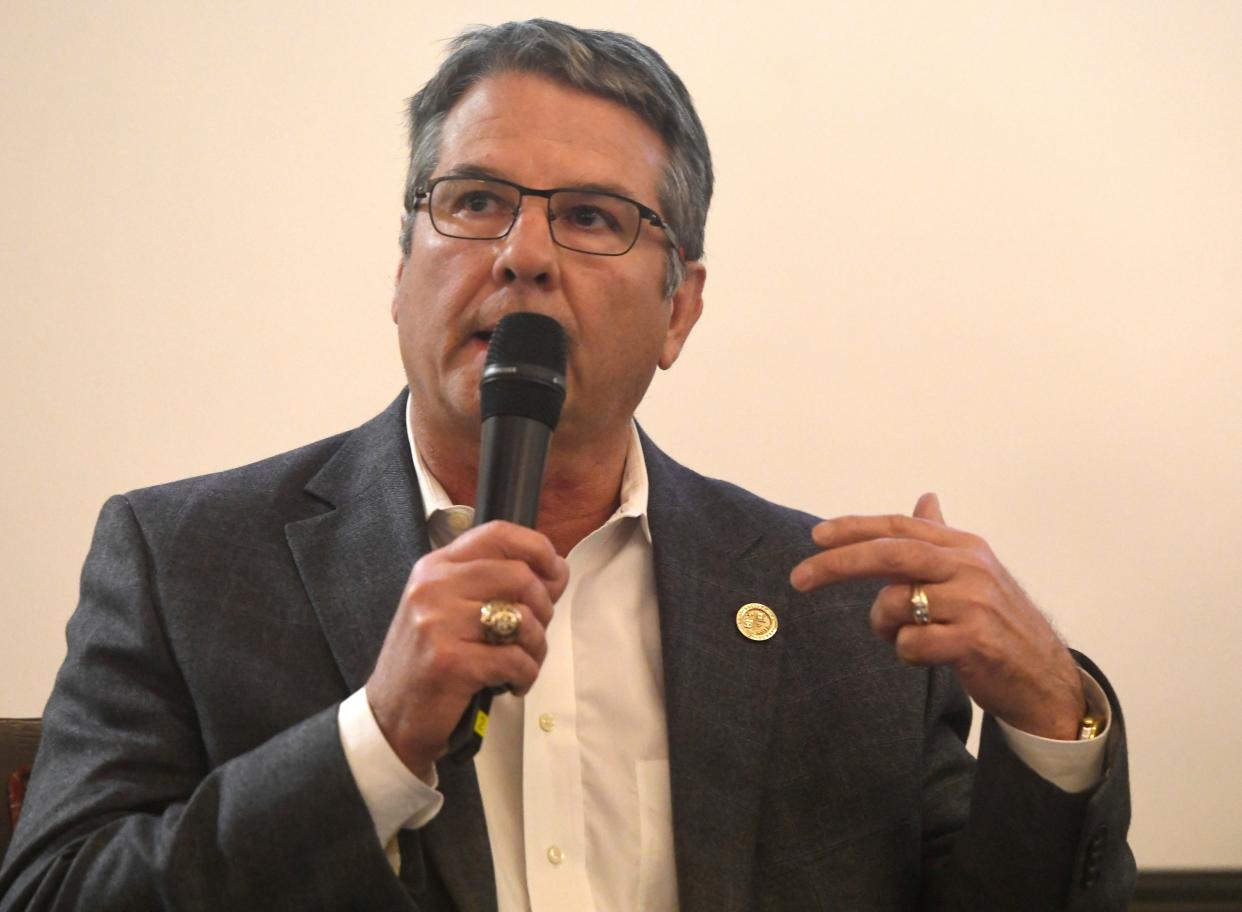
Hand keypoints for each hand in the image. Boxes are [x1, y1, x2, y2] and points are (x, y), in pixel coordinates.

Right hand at [367, 520, 569, 777]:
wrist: (389, 717)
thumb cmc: (429, 660)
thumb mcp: (451, 609)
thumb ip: (496, 585)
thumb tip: (556, 572)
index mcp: (436, 567)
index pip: (497, 534)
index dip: (538, 548)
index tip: (554, 572)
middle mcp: (434, 587)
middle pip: (519, 576)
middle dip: (544, 607)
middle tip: (533, 634)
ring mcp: (439, 623)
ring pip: (523, 619)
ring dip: (537, 647)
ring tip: (523, 663)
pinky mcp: (450, 662)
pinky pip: (515, 659)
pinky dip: (526, 676)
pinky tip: (512, 685)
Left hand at [790, 493, 1084, 739]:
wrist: (1044, 678)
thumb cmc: (998, 624)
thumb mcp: (973, 573)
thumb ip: (940, 539)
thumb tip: (925, 499)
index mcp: (964, 546)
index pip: (899, 527)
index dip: (854, 528)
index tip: (816, 536)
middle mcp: (970, 566)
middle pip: (890, 553)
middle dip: (838, 564)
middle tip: (800, 578)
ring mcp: (974, 602)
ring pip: (895, 602)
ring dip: (884, 625)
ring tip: (904, 636)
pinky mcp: (974, 640)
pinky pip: (911, 642)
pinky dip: (906, 652)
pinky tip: (927, 656)